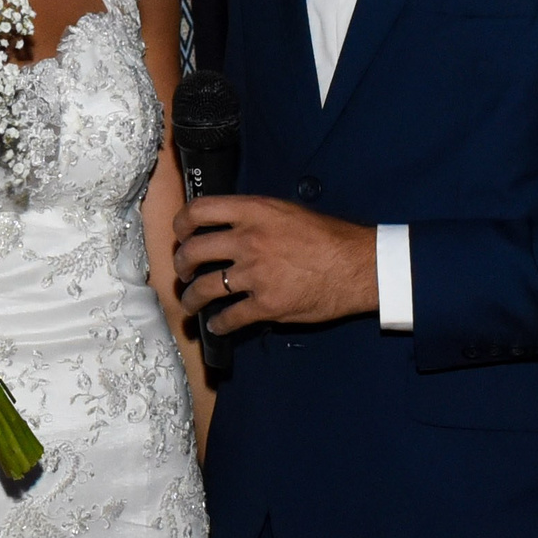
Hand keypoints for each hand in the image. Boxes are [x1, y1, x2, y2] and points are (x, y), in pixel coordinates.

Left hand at [171, 196, 377, 333]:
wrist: (356, 266)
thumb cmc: (328, 237)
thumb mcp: (287, 212)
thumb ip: (256, 217)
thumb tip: (232, 227)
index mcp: (253, 212)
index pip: (200, 210)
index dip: (182, 223)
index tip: (181, 234)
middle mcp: (247, 240)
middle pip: (194, 251)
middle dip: (181, 265)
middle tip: (183, 273)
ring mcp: (254, 274)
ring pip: (205, 288)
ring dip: (191, 299)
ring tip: (191, 304)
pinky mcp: (265, 305)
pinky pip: (229, 318)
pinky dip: (219, 325)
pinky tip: (219, 326)